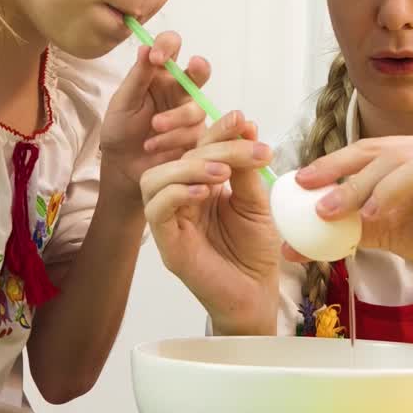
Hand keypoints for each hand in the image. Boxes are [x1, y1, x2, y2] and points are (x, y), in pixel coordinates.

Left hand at [100, 31, 210, 199]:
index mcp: (160, 74)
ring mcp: (191, 115)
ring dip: (175, 117)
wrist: (123, 165)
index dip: (168, 45)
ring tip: (153, 128)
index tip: (156, 57)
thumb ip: (137, 76)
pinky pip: (195, 134)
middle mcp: (179, 90)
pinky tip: (153, 145)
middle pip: (200, 71)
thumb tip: (145, 46)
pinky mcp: (197, 138)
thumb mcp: (124, 101)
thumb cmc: (121, 129)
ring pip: (196, 108)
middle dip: (200, 67)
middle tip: (193, 65)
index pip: (172, 47)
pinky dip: (173, 139)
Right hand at [139, 111, 281, 334]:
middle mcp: (180, 197)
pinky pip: (156, 210)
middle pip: (178, 157)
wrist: (257, 293)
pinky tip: (204, 193)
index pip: (198, 146)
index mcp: (200, 182)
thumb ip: (246, 168)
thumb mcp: (256, 201)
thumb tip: (244, 124)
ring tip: (223, 174)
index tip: (241, 119)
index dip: (216, 130)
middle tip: (249, 152)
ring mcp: (169, 220)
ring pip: (155, 179)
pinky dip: (176, 193)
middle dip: (213, 148)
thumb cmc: (255, 250)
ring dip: (188, 167)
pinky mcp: (166, 243)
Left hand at [291, 133, 412, 297]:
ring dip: (396, 187)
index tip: (303, 182)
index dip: (334, 163)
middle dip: (356, 181)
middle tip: (326, 209)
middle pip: (396, 156)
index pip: (369, 149)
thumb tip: (290, 248)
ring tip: (370, 214)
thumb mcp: (378, 229)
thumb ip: (341, 228)